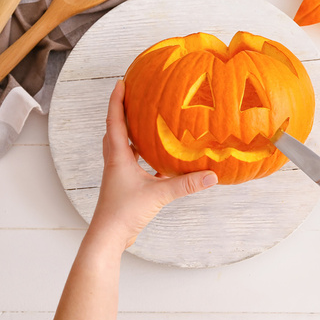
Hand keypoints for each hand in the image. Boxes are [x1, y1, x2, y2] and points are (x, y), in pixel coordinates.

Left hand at [92, 80, 217, 249]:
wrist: (108, 237)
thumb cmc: (124, 213)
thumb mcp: (158, 195)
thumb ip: (185, 184)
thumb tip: (211, 175)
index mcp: (118, 157)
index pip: (114, 120)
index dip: (116, 100)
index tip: (121, 81)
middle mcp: (115, 162)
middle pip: (115, 130)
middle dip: (122, 112)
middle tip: (133, 98)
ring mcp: (118, 175)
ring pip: (122, 147)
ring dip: (131, 134)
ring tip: (147, 123)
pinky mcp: (124, 186)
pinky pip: (133, 164)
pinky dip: (143, 157)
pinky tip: (159, 161)